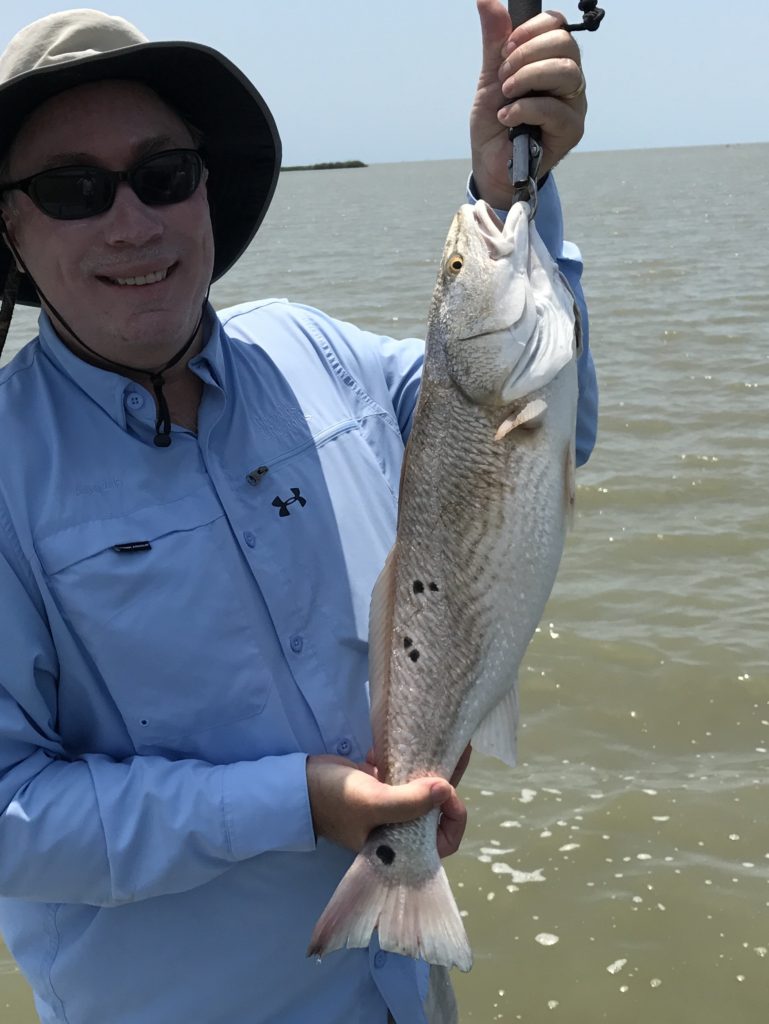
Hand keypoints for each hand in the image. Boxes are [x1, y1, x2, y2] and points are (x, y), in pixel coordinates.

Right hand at [307, 754, 466, 857]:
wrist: (299, 783)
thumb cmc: (334, 800)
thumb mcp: (372, 802)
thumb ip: (409, 801)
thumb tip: (446, 789)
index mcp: (401, 846)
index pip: (443, 841)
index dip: (453, 817)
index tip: (448, 790)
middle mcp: (400, 829)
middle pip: (437, 810)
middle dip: (448, 782)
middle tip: (456, 751)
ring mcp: (390, 808)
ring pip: (423, 790)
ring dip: (430, 767)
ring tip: (439, 740)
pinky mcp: (380, 788)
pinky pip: (404, 776)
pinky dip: (406, 760)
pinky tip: (400, 745)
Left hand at [471, 1, 586, 210]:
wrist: (491, 163)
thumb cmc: (495, 122)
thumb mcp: (491, 77)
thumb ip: (494, 41)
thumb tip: (486, 0)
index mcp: (552, 61)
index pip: (557, 26)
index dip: (531, 30)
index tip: (505, 49)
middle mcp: (569, 80)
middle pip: (566, 44)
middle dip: (527, 54)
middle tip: (503, 75)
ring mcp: (574, 105)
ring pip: (567, 72)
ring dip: (529, 77)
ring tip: (506, 93)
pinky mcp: (571, 131)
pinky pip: (555, 109)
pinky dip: (525, 108)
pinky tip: (507, 116)